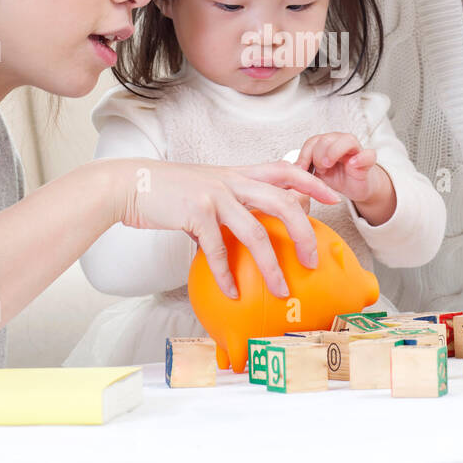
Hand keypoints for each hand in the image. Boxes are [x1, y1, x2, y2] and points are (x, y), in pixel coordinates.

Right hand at [108, 158, 339, 300]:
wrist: (130, 183)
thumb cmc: (168, 190)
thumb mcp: (205, 188)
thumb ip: (228, 206)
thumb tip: (242, 238)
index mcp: (238, 173)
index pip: (285, 170)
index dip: (311, 181)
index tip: (332, 196)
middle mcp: (232, 181)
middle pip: (282, 202)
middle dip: (303, 232)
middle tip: (313, 259)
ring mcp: (215, 195)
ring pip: (256, 232)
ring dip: (271, 266)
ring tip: (280, 290)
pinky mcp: (196, 212)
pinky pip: (219, 249)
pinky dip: (227, 274)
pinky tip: (232, 292)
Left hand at [292, 132, 383, 205]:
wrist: (356, 186)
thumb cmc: (336, 177)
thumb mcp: (316, 174)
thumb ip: (304, 169)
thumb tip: (288, 169)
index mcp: (326, 145)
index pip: (312, 141)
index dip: (305, 155)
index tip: (301, 170)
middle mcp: (340, 143)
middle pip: (327, 138)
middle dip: (318, 154)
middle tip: (318, 169)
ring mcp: (355, 151)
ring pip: (347, 140)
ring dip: (334, 152)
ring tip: (328, 165)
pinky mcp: (367, 161)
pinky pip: (368, 154)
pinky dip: (361, 158)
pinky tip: (352, 164)